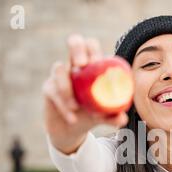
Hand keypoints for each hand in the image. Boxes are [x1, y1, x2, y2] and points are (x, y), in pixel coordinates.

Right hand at [42, 34, 128, 153]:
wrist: (71, 130)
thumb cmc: (91, 115)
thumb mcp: (104, 116)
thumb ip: (113, 116)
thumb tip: (123, 119)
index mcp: (91, 67)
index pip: (91, 46)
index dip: (93, 49)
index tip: (96, 62)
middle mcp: (74, 65)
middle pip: (74, 42)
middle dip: (77, 49)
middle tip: (81, 64)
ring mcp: (59, 74)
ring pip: (58, 69)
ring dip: (66, 88)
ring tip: (75, 107)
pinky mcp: (48, 88)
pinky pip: (53, 91)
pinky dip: (63, 105)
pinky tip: (72, 118)